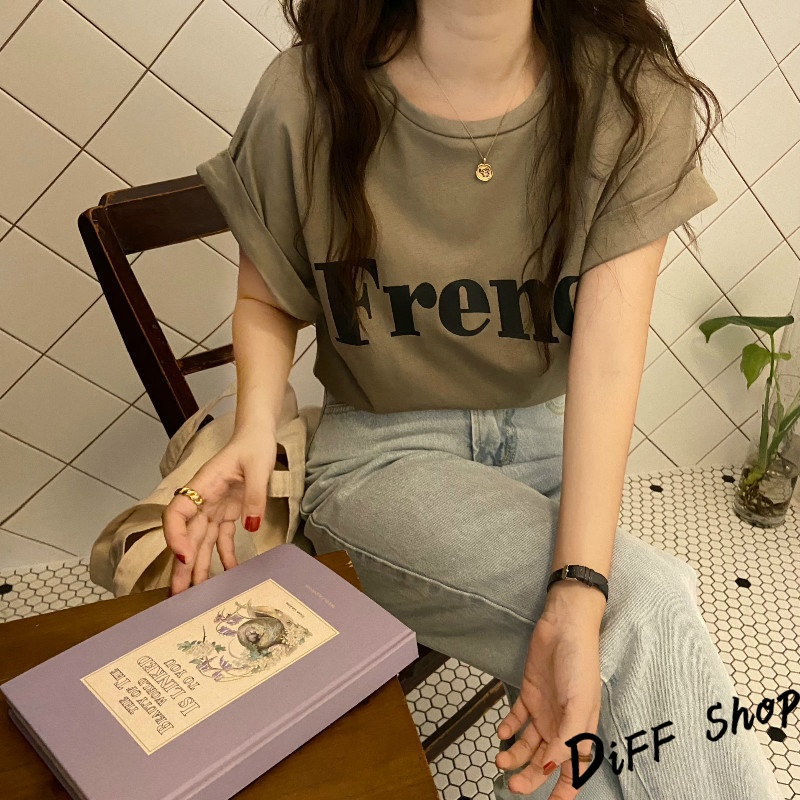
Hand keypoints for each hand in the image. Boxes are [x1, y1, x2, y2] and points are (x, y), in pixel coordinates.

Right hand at [162, 425, 276, 595]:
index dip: (174, 536)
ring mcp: (214, 507)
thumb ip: (254, 496)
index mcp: (202, 485)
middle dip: (182, 565)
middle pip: (187, 536)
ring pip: (202, 541)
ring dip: (198, 567)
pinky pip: (222, 538)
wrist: (258, 436)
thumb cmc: (254, 445)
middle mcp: (203, 499)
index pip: (177, 513)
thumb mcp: (258, 467)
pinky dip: (224, 556)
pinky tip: (228, 574)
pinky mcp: (227, 512)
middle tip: (178, 593)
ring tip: (196, 594)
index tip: (183, 556)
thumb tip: (249, 526)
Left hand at [495, 583, 604, 797]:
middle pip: (546, 760)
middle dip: (530, 777)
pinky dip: (508, 728)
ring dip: (515, 756)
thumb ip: (567, 736)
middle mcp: (562, 723)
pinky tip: (501, 733)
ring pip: (528, 744)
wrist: (563, 626)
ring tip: (500, 761)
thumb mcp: (578, 702)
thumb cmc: (579, 661)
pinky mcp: (529, 693)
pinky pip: (517, 718)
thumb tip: (553, 765)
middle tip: (511, 785)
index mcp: (580, 729)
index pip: (574, 768)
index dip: (564, 790)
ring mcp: (545, 709)